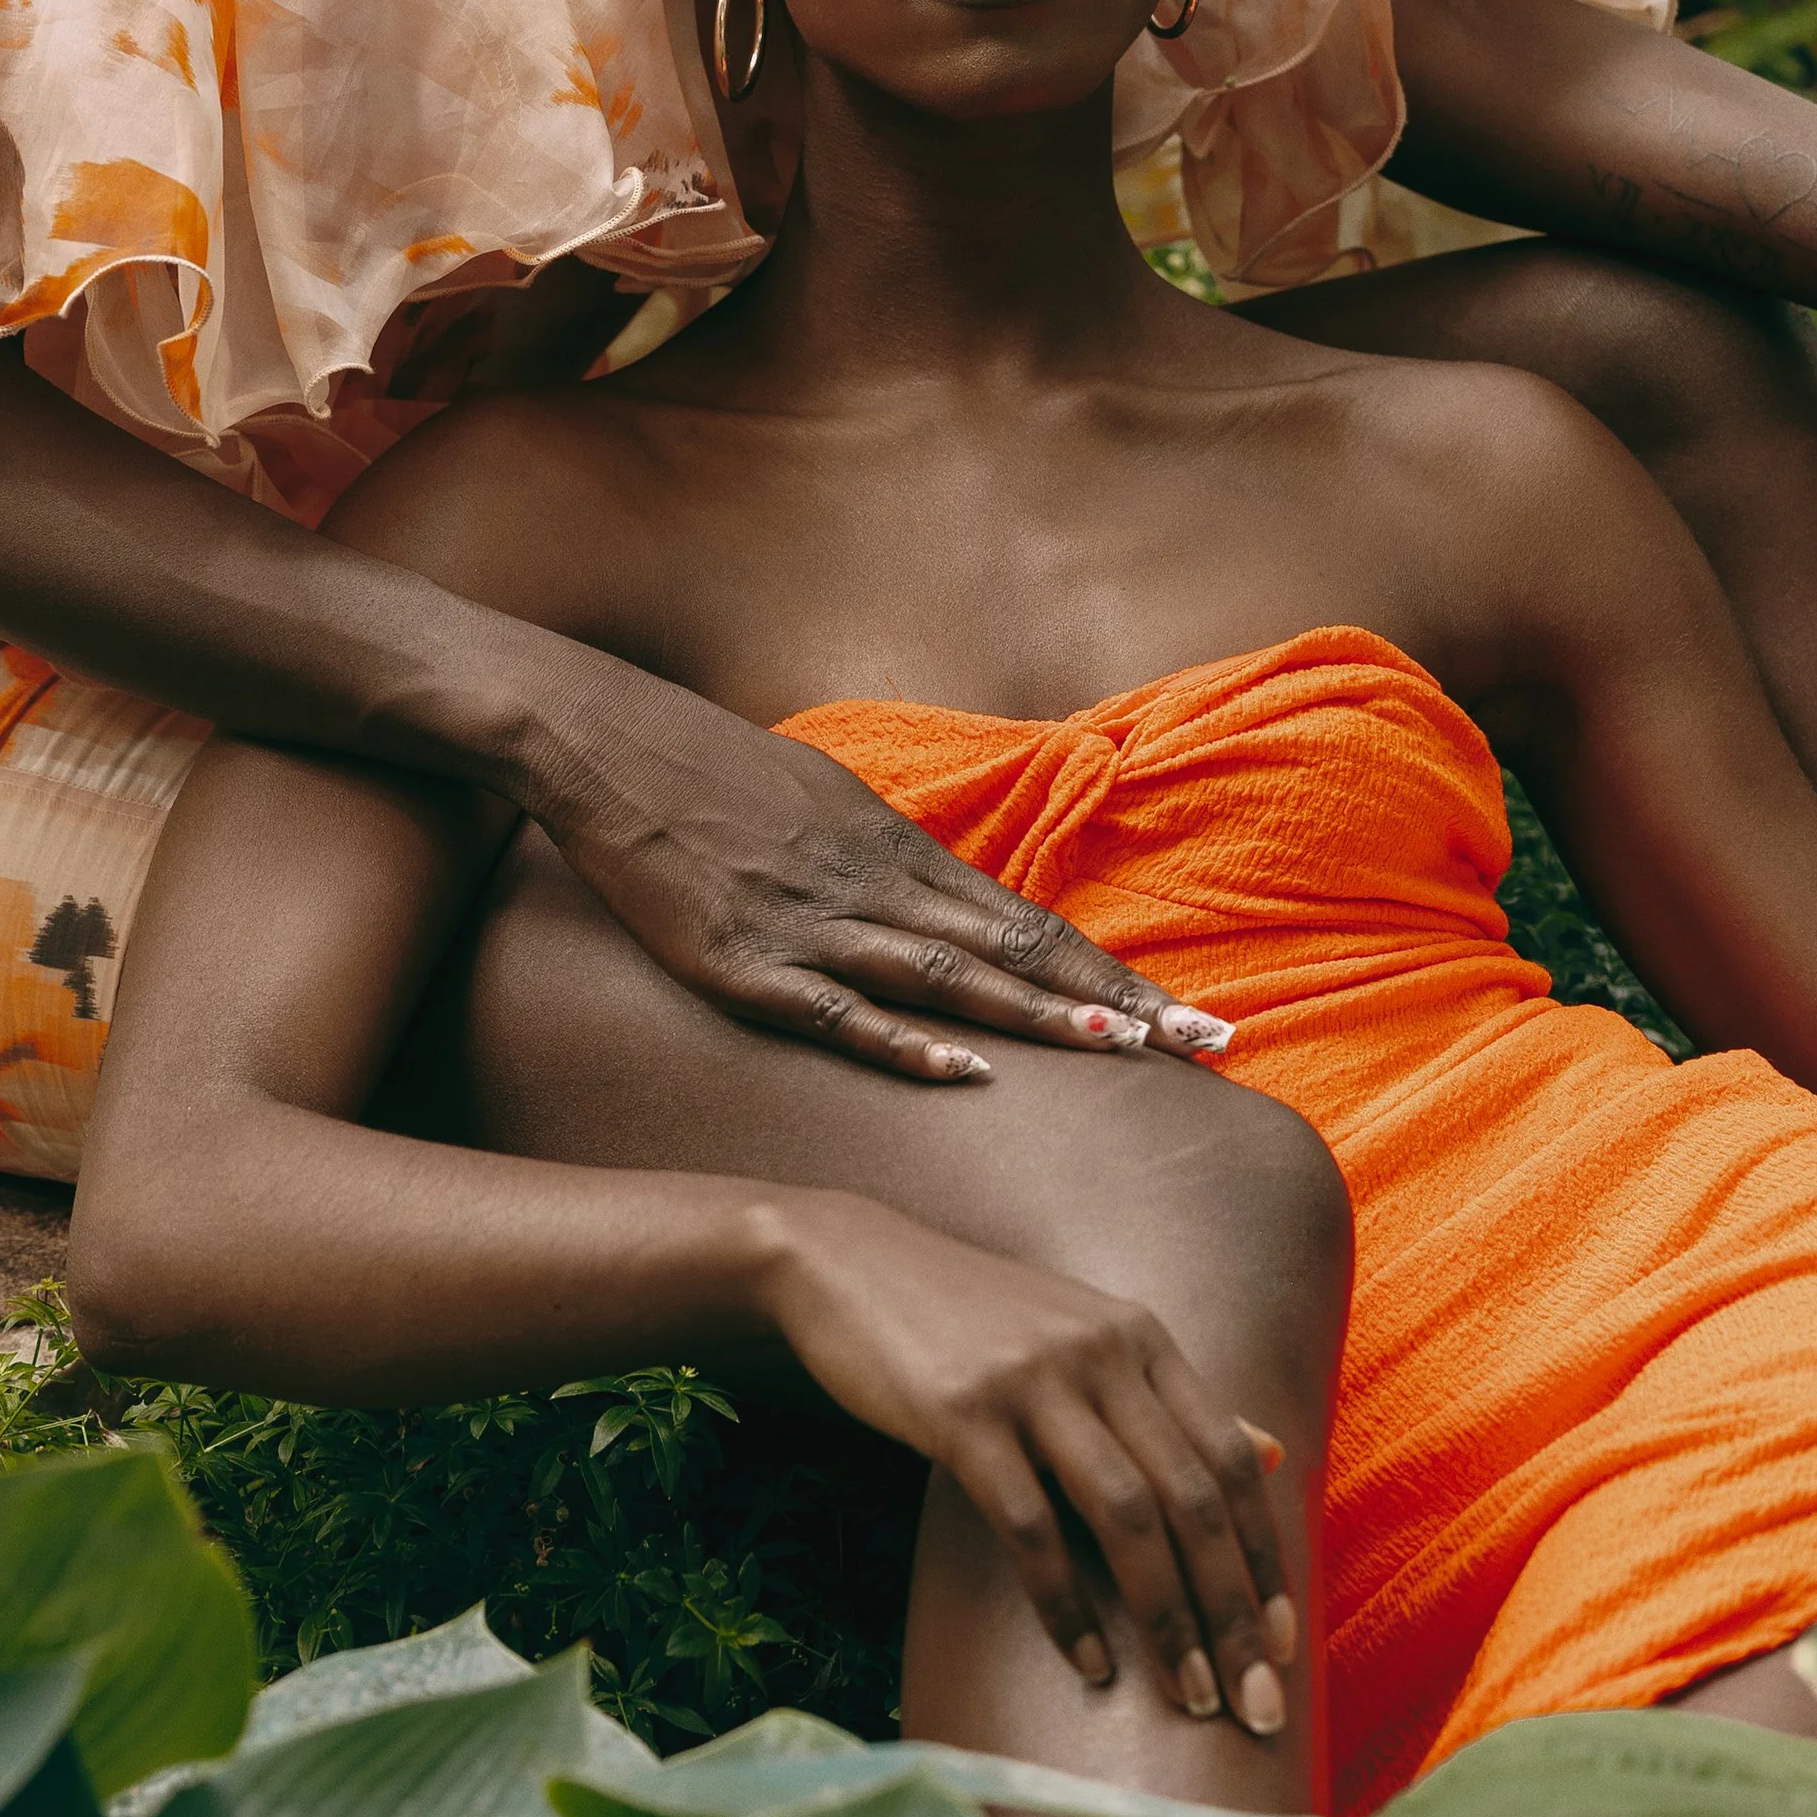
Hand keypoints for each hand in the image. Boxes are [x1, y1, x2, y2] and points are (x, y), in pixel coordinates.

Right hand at [528, 692, 1232, 1082]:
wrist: (609, 745)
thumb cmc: (715, 777)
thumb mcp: (824, 806)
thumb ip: (889, 863)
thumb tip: (950, 906)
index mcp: (900, 852)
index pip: (1035, 925)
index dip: (1117, 976)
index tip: (1194, 1020)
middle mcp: (876, 886)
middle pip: (1018, 952)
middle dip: (1117, 1005)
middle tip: (1207, 1049)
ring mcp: (814, 925)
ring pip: (949, 977)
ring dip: (1039, 1016)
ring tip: (1124, 1052)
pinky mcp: (746, 962)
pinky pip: (839, 1010)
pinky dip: (905, 1041)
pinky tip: (965, 1071)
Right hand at [763, 1188, 1294, 1730]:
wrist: (849, 1261)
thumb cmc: (971, 1317)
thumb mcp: (1085, 1336)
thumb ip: (1172, 1399)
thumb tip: (1269, 1455)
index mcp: (1140, 1336)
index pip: (1228, 1459)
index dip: (1265, 1556)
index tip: (1289, 1644)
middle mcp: (1099, 1351)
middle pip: (1191, 1496)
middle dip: (1233, 1610)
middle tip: (1257, 1703)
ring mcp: (1032, 1381)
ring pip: (1126, 1515)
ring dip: (1167, 1618)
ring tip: (1189, 1697)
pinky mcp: (962, 1414)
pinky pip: (1029, 1526)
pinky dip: (1066, 1605)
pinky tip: (1089, 1663)